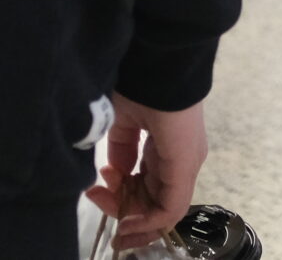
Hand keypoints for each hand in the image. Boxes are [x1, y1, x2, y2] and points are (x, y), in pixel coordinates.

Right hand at [85, 94, 208, 248]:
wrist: (156, 59)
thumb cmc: (139, 85)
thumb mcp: (123, 122)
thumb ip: (121, 150)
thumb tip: (117, 173)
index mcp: (167, 148)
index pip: (147, 186)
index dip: (120, 198)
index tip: (95, 192)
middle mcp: (180, 160)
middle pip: (152, 201)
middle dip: (121, 207)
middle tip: (95, 195)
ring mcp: (186, 164)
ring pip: (161, 210)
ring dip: (131, 217)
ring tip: (103, 202)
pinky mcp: (184, 165)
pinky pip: (171, 208)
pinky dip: (148, 222)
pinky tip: (125, 221)